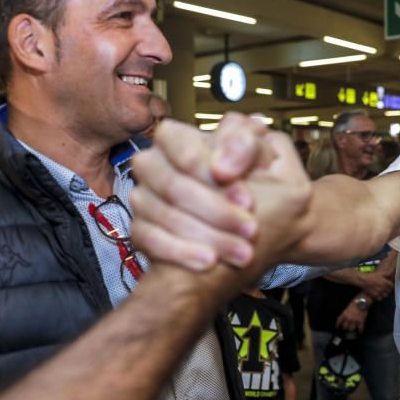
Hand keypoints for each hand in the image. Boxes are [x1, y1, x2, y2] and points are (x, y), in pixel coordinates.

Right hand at [131, 115, 311, 271]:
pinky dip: (182, 252)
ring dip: (209, 237)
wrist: (242, 221)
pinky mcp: (140, 228)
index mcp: (175, 138)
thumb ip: (246, 146)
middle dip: (218, 212)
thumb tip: (222, 168)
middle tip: (252, 230)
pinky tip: (209, 261)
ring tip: (243, 253)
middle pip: (176, 187)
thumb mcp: (260, 157)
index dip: (217, 175)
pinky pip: (151, 241)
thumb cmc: (249, 180)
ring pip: (166, 216)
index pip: (186, 151)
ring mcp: (142, 197)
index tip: (249, 200)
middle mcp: (152, 164)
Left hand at [336, 301, 367, 332]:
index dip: (337, 325)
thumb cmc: (355, 302)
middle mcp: (348, 318)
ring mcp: (355, 320)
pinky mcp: (361, 321)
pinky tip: (360, 332)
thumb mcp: (347, 307)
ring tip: (352, 330)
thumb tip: (344, 317)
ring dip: (352, 330)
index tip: (337, 327)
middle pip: (345, 327)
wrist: (362, 301)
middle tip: (346, 328)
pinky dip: (360, 330)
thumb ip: (345, 313)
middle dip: (345, 328)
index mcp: (344, 314)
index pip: (339, 321)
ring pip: (351, 329)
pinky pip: (360, 328)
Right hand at [358, 273, 393, 300]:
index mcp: (385, 282)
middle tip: (385, 290)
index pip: (391, 286)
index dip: (390, 287)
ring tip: (382, 293)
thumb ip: (386, 274)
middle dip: (387, 291)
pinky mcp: (375, 295)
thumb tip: (391, 272)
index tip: (389, 287)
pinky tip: (378, 295)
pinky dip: (379, 298)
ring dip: (384, 295)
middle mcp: (383, 287)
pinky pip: (380, 299)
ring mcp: (379, 292)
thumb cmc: (371, 276)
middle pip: (389, 292)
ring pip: (385, 296)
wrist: (363, 280)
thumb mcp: (379, 274)